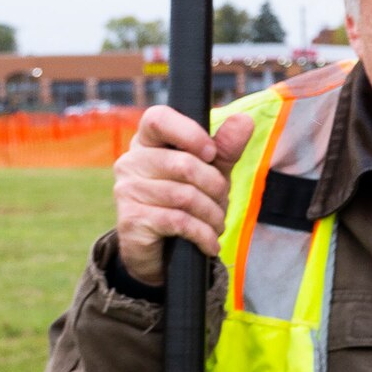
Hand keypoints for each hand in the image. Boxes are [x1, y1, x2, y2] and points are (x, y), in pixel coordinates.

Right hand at [113, 105, 255, 285]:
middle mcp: (132, 162)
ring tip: (216, 224)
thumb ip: (226, 148)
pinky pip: (179, 222)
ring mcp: (127, 191)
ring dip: (212, 214)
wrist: (162, 253)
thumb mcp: (211, 173)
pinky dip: (203, 234)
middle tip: (221, 202)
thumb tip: (244, 120)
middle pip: (183, 164)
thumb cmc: (186, 203)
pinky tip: (210, 243)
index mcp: (148, 142)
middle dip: (215, 187)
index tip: (212, 153)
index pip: (158, 118)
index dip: (189, 133)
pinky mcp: (131, 220)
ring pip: (185, 196)